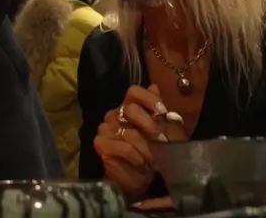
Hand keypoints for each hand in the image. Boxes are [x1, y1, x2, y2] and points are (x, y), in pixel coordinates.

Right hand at [93, 84, 173, 199]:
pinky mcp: (101, 144)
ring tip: (155, 159)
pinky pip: (122, 146)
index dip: (149, 99)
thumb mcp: (164, 130)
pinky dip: (135, 156)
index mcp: (129, 107)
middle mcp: (115, 114)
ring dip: (146, 148)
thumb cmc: (155, 152)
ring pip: (128, 132)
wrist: (143, 178)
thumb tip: (154, 86)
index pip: (134, 92)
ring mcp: (106, 128)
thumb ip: (158, 110)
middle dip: (150, 126)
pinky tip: (141, 164)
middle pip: (130, 109)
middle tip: (163, 140)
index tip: (163, 112)